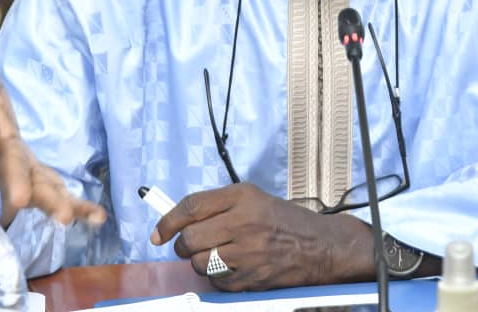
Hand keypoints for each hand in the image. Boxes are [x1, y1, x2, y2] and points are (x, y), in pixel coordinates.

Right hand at [0, 31, 106, 228]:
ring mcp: (24, 178)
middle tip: (20, 197)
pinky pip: (65, 200)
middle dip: (14, 180)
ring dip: (51, 203)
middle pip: (10, 167)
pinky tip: (99, 217)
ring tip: (65, 218)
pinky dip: (82, 210)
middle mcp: (2, 158)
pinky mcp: (46, 190)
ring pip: (37, 192)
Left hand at [151, 183, 375, 290]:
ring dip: (201, 261)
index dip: (168, 220)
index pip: (192, 206)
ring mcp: (248, 253)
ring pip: (200, 262)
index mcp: (243, 196)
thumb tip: (177, 221)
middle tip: (189, 245)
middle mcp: (245, 222)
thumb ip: (217, 206)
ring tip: (218, 255)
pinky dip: (217, 277)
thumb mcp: (252, 199)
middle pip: (190, 237)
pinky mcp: (251, 278)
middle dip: (183, 244)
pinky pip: (216, 281)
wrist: (319, 247)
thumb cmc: (283, 220)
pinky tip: (232, 267)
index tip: (158, 232)